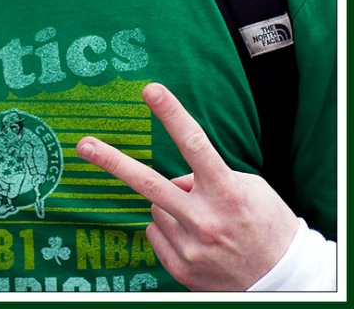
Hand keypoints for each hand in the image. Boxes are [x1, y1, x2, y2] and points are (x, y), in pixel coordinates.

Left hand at [76, 83, 298, 290]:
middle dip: (114, 162)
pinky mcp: (182, 269)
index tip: (151, 90)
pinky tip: (196, 238)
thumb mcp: (250, 188)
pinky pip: (156, 234)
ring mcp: (192, 247)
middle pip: (150, 183)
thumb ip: (209, 176)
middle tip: (84, 145)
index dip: (171, 114)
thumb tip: (176, 178)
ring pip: (156, 207)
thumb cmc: (268, 224)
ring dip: (170, 206)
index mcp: (227, 191)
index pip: (194, 143)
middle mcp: (206, 219)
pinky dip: (169, 230)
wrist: (286, 282)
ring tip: (202, 218)